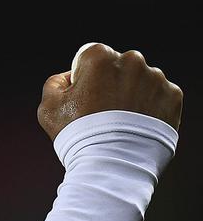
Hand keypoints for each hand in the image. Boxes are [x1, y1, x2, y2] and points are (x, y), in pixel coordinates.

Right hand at [38, 43, 182, 140]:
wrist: (112, 164)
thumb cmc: (77, 135)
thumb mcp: (48, 107)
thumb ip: (55, 83)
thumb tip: (68, 77)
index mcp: (99, 57)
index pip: (88, 56)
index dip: (82, 78)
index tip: (83, 99)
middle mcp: (132, 60)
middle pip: (118, 67)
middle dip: (110, 84)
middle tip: (102, 114)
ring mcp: (155, 78)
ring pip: (140, 81)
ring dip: (132, 95)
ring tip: (121, 124)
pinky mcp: (173, 96)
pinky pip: (159, 97)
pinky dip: (150, 108)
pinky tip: (137, 126)